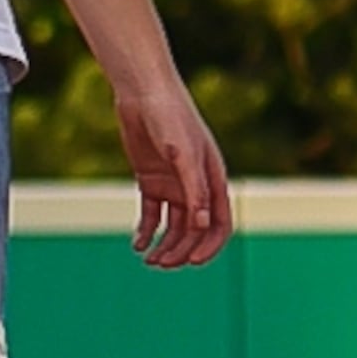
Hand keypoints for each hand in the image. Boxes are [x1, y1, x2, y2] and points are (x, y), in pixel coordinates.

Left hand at [114, 72, 232, 268]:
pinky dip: (147, 231)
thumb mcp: (183, 154)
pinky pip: (153, 214)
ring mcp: (174, 184)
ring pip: (174, 226)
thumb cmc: (170, 118)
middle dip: (181, 250)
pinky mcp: (151, 180)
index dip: (209, 246)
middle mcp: (196, 186)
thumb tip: (201, 225)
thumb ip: (194, 189)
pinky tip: (137, 245)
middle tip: (161, 265)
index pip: (219, 224)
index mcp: (213, 181)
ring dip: (164, 245)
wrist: (143, 93)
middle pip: (194, 230)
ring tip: (149, 261)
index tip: (192, 262)